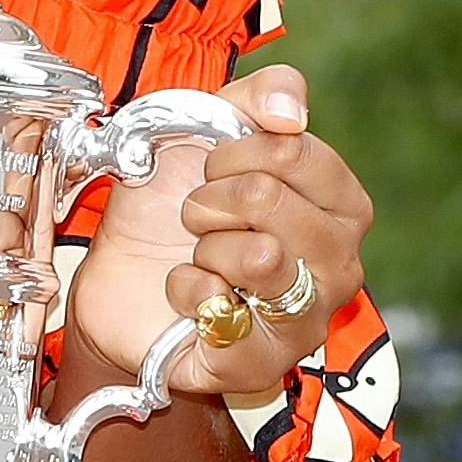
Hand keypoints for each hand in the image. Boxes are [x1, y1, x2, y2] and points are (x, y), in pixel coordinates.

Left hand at [64, 66, 373, 403]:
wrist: (120, 277)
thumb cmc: (175, 205)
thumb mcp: (209, 130)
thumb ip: (260, 96)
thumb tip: (291, 109)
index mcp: (342, 207)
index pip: (295, 151)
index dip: (232, 150)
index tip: (213, 167)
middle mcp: (340, 267)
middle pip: (270, 198)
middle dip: (210, 198)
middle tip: (197, 215)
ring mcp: (306, 322)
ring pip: (260, 257)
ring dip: (205, 245)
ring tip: (198, 254)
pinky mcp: (260, 365)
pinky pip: (223, 313)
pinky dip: (186, 292)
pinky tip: (188, 295)